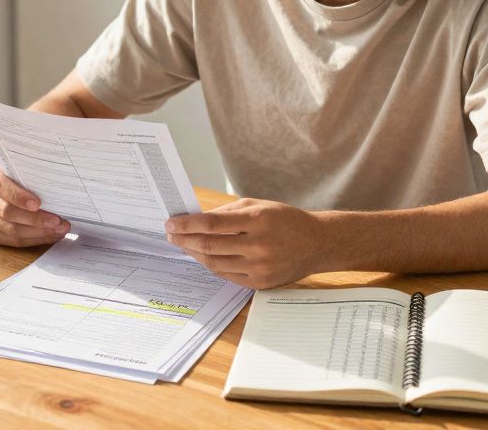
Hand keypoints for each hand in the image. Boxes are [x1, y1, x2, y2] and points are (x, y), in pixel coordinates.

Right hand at [0, 161, 69, 246]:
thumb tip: (58, 183)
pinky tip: (49, 235)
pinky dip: (33, 240)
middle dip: (35, 219)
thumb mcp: (25, 167)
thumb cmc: (23, 173)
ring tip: (59, 230)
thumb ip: (34, 172)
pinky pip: (12, 241)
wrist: (12, 183)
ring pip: (10, 230)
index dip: (18, 197)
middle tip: (57, 221)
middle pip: (6, 212)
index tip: (38, 204)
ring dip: (38, 233)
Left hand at [164, 198, 321, 288]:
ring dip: (194, 254)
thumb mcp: (258, 205)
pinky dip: (211, 265)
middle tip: (171, 235)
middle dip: (184, 240)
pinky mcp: (260, 283)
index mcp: (258, 220)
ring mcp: (260, 267)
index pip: (212, 224)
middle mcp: (259, 245)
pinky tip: (202, 256)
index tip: (170, 223)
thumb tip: (195, 220)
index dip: (187, 224)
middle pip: (209, 245)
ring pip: (214, 263)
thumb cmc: (285, 220)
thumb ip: (227, 213)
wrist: (317, 244)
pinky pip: (226, 275)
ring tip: (184, 245)